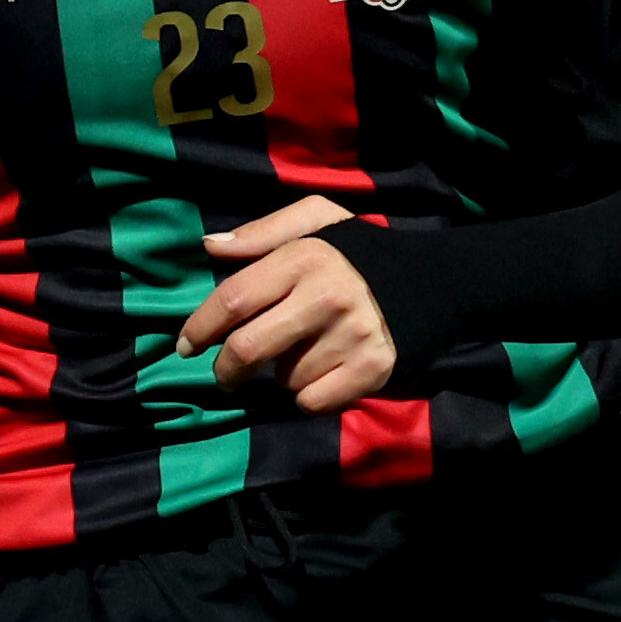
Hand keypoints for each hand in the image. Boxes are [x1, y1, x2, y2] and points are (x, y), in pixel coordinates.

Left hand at [179, 194, 395, 411]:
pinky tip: (324, 375)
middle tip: (226, 375)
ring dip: (282, 376)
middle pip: (248, 349)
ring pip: (283, 379)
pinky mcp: (372, 370)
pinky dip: (309, 396)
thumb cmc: (361, 252)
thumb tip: (210, 246)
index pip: (233, 299)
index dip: (200, 327)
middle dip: (225, 370)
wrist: (434, 281)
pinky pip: (312, 402)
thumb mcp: (317, 219)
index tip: (185, 346)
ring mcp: (351, 336)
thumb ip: (261, 232)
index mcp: (305, 257)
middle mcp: (326, 296)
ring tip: (304, 354)